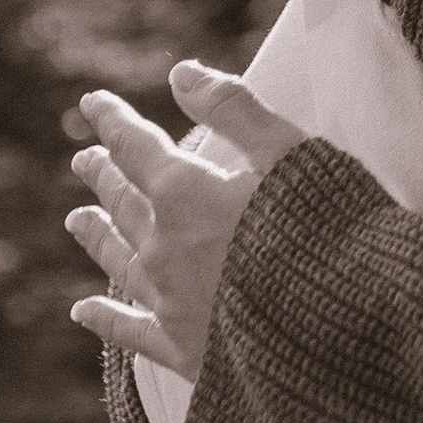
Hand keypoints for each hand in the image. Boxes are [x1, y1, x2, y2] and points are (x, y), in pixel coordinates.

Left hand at [65, 61, 308, 377]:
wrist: (345, 325)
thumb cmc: (328, 229)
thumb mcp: (289, 153)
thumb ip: (234, 110)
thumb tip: (180, 72)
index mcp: (187, 195)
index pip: (136, 147)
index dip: (113, 121)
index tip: (92, 103)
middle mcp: (165, 247)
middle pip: (124, 202)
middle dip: (105, 175)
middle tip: (83, 159)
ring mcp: (170, 302)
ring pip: (120, 260)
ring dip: (98, 235)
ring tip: (76, 219)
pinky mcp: (184, 350)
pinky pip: (131, 332)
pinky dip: (104, 319)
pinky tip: (80, 312)